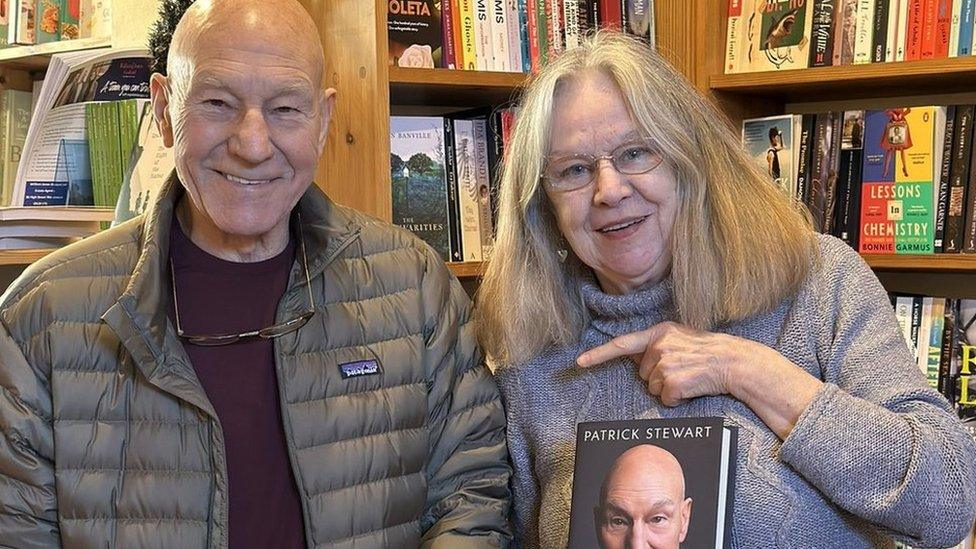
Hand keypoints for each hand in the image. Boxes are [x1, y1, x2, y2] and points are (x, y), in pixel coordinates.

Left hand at [577, 321, 822, 438]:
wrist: (735, 361)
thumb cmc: (707, 351)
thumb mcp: (679, 338)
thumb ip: (655, 344)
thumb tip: (634, 356)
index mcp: (659, 332)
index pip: (622, 343)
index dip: (599, 354)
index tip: (579, 362)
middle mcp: (659, 345)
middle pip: (643, 374)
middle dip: (659, 376)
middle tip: (684, 369)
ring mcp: (666, 364)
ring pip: (653, 388)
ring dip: (669, 388)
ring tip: (690, 377)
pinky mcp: (674, 382)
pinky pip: (665, 399)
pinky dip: (677, 399)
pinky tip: (692, 387)